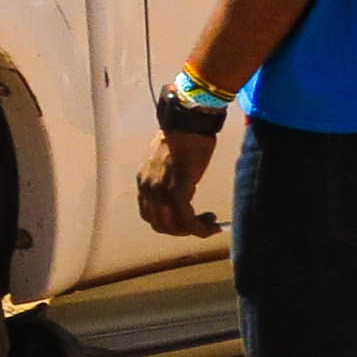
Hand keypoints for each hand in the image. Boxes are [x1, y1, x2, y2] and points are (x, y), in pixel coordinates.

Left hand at [136, 124, 220, 239]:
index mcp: (144, 182)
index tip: (187, 221)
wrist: (187, 126)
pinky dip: (200, 228)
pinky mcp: (175, 192)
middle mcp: (147, 190)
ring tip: (209, 222)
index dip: (169, 224)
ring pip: (174, 227)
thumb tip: (183, 190)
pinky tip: (212, 223)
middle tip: (201, 224)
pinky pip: (186, 221)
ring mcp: (159, 192)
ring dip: (193, 230)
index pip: (150, 215)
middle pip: (160, 225)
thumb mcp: (169, 163)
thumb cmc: (184, 139)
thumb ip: (169, 179)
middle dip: (182, 230)